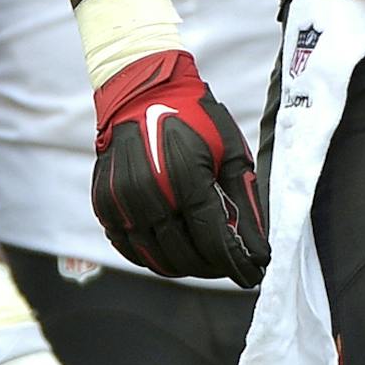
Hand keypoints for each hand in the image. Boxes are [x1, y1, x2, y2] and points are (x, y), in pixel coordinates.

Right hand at [92, 48, 268, 284]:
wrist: (142, 91)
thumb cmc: (193, 117)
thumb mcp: (229, 150)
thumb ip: (245, 201)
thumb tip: (259, 250)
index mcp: (184, 178)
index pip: (213, 240)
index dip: (237, 264)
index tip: (255, 273)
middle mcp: (147, 195)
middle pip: (186, 255)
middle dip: (216, 267)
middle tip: (233, 263)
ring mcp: (121, 203)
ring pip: (158, 259)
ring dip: (188, 266)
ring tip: (208, 259)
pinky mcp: (105, 206)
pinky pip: (131, 249)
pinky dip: (156, 257)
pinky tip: (176, 249)